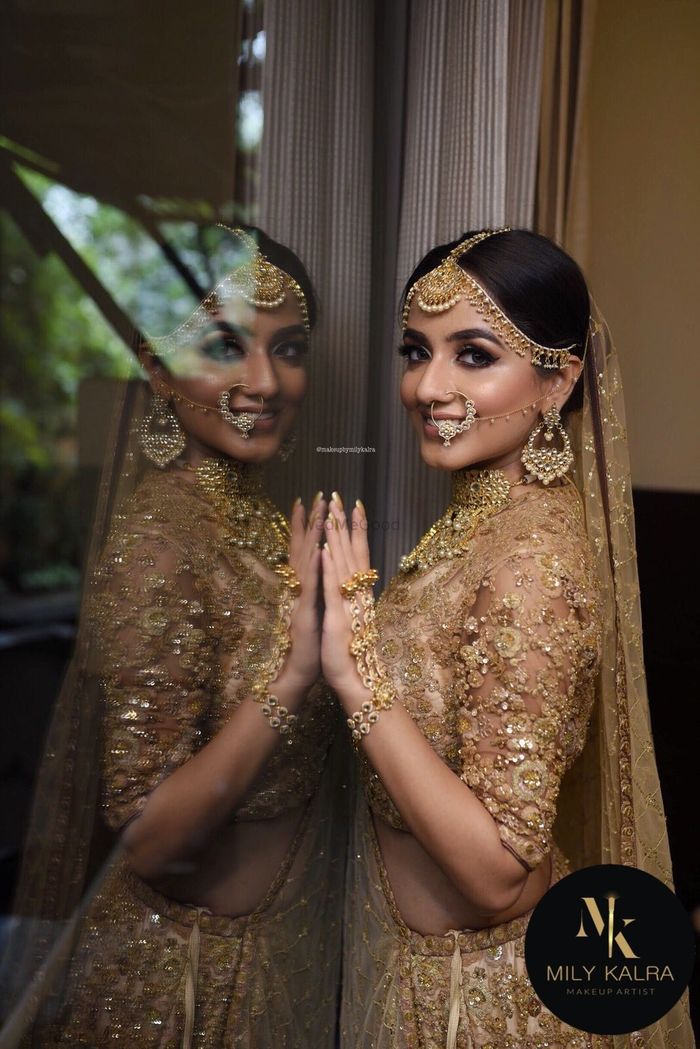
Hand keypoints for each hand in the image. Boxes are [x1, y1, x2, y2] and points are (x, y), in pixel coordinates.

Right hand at [277, 494, 325, 692]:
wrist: (296, 673)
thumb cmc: (307, 646)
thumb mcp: (313, 612)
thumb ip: (313, 591)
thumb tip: (320, 573)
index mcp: (302, 588)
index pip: (303, 551)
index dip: (305, 527)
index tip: (309, 503)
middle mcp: (298, 589)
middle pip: (302, 549)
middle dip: (309, 522)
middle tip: (314, 496)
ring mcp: (299, 599)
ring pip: (304, 561)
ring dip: (310, 536)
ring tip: (316, 512)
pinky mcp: (304, 613)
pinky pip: (309, 586)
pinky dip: (314, 567)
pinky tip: (319, 550)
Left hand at [320, 493, 373, 695]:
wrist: (355, 679)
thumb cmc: (351, 651)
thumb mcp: (351, 618)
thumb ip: (353, 597)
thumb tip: (355, 580)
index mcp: (358, 593)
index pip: (359, 555)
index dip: (357, 530)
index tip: (356, 506)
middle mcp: (356, 594)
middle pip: (353, 552)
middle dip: (346, 524)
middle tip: (341, 497)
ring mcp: (347, 604)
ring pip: (343, 565)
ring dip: (337, 539)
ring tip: (332, 514)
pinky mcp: (337, 616)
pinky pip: (332, 589)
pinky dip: (329, 569)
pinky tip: (324, 551)